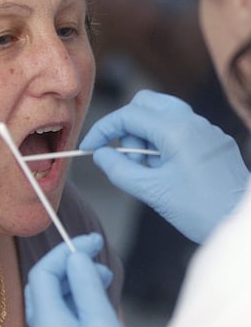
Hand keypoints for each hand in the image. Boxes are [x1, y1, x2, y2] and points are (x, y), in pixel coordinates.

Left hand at [25, 233, 150, 326]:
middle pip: (45, 284)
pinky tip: (100, 297)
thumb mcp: (103, 324)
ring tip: (104, 277)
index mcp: (48, 325)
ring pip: (56, 298)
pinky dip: (80, 298)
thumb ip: (86, 286)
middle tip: (97, 255)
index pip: (43, 273)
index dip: (64, 252)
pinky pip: (65, 314)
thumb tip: (75, 256)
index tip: (91, 241)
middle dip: (69, 264)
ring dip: (76, 280)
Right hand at [80, 89, 248, 242]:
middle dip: (128, 127)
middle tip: (128, 159)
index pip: (128, 116)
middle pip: (145, 103)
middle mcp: (193, 121)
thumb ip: (119, 170)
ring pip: (163, 114)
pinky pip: (181, 128)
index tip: (89, 148)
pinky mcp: (215, 140)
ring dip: (147, 135)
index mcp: (176, 130)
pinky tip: (169, 171)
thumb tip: (100, 155)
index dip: (103, 130)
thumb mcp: (151, 192)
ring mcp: (206, 128)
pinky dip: (164, 142)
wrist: (240, 223)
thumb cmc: (200, 210)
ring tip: (152, 171)